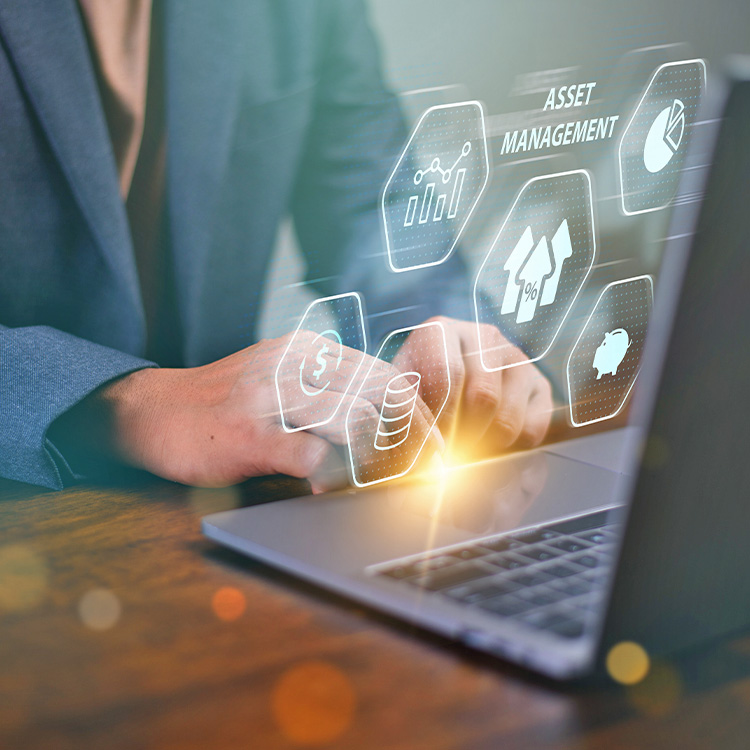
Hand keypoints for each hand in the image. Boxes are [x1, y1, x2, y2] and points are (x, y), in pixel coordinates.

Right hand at [92, 331, 436, 490]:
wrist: (154, 410)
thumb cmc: (227, 403)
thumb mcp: (283, 377)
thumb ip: (331, 389)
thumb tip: (392, 422)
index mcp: (311, 350)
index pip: (386, 376)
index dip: (418, 416)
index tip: (435, 448)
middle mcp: (296, 364)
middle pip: (382, 397)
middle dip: (413, 440)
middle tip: (423, 472)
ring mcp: (271, 396)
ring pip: (356, 421)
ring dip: (378, 459)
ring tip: (378, 480)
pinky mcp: (248, 433)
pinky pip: (311, 453)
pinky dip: (331, 475)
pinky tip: (326, 486)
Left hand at [394, 317, 552, 461]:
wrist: (441, 396)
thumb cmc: (413, 397)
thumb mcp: (398, 399)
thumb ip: (405, 419)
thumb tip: (422, 454)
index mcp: (440, 331)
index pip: (447, 377)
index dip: (439, 421)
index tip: (430, 449)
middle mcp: (483, 336)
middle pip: (482, 398)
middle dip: (462, 438)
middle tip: (448, 457)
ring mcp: (516, 357)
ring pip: (507, 418)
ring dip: (484, 447)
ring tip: (463, 451)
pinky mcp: (539, 384)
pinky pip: (532, 429)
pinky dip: (510, 449)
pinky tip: (489, 444)